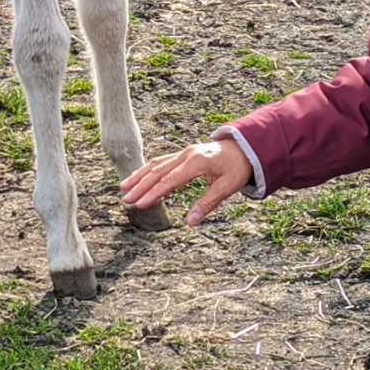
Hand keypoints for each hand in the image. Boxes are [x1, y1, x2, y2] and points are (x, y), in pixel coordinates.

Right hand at [121, 139, 253, 225]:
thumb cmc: (237, 167)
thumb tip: (190, 222)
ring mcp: (184, 153)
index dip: (154, 193)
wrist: (246, 147)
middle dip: (140, 186)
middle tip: (126, 199)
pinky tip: (138, 177)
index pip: (170, 180)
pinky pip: (162, 161)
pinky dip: (148, 169)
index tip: (140, 204)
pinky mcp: (183, 154)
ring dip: (139, 176)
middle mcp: (187, 155)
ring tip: (123, 187)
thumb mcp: (227, 187)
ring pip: (156, 164)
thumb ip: (207, 204)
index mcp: (197, 162)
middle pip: (158, 171)